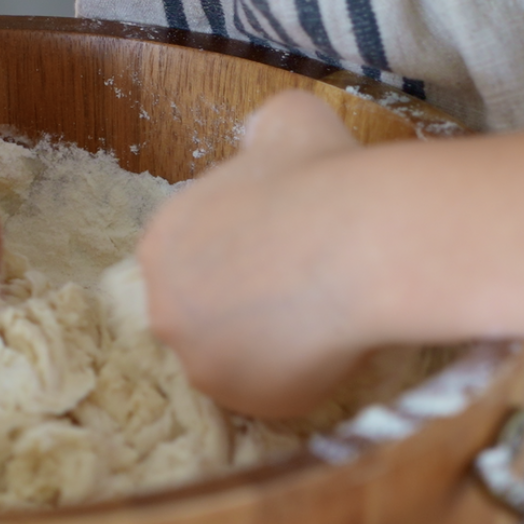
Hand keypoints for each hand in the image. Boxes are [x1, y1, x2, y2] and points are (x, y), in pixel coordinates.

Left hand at [137, 91, 376, 417]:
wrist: (361, 241)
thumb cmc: (321, 174)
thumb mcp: (285, 121)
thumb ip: (260, 134)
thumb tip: (261, 139)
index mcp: (162, 239)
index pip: (191, 258)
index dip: (239, 256)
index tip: (279, 252)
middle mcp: (164, 306)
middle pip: (204, 313)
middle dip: (245, 306)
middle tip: (300, 290)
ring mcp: (200, 361)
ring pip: (234, 358)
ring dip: (268, 345)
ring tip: (320, 318)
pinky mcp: (246, 402)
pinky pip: (272, 393)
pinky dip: (300, 376)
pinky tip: (333, 345)